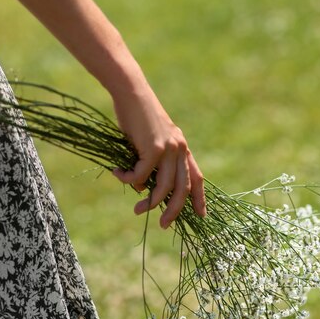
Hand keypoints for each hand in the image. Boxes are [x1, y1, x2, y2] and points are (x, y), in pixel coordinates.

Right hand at [111, 86, 205, 227]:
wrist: (131, 93)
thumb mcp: (149, 142)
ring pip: (164, 187)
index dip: (200, 198)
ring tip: (137, 210)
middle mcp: (180, 149)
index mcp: (182, 148)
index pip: (197, 177)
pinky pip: (142, 175)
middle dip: (175, 210)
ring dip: (150, 202)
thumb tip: (144, 188)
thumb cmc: (137, 117)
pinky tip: (118, 172)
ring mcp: (168, 149)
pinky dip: (129, 179)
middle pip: (183, 188)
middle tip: (163, 225)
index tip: (201, 215)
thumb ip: (152, 163)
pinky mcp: (154, 148)